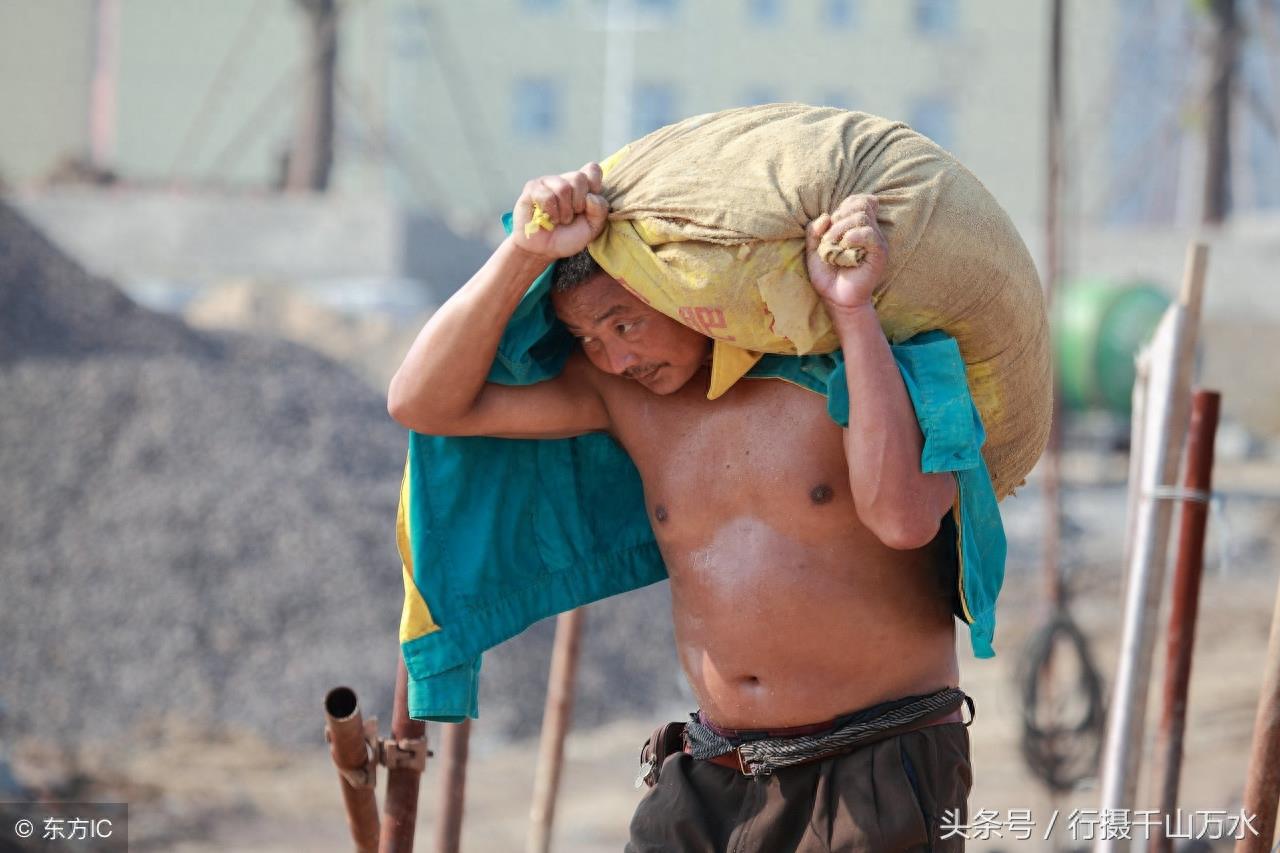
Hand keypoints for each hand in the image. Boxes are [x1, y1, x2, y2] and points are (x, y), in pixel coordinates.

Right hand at [510, 163, 609, 260]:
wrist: (545, 250)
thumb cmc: (568, 237)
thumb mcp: (593, 227)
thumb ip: (600, 210)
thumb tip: (590, 196)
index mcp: (582, 185)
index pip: (593, 169)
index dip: (594, 185)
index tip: (588, 204)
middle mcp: (565, 179)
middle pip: (579, 177)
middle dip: (578, 203)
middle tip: (571, 216)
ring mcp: (547, 182)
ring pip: (563, 188)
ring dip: (564, 211)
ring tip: (559, 220)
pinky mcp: (532, 189)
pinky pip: (547, 196)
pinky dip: (551, 213)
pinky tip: (547, 219)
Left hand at [805, 194, 888, 312]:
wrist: (836, 299)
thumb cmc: (827, 276)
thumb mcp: (814, 250)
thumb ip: (814, 231)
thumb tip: (825, 216)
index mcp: (857, 227)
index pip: (858, 201)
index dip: (843, 206)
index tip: (830, 225)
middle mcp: (869, 231)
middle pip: (860, 205)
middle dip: (839, 217)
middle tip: (829, 238)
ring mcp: (876, 242)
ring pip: (861, 218)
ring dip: (840, 229)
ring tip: (832, 246)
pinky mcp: (879, 253)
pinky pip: (869, 234)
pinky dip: (854, 236)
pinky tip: (844, 246)